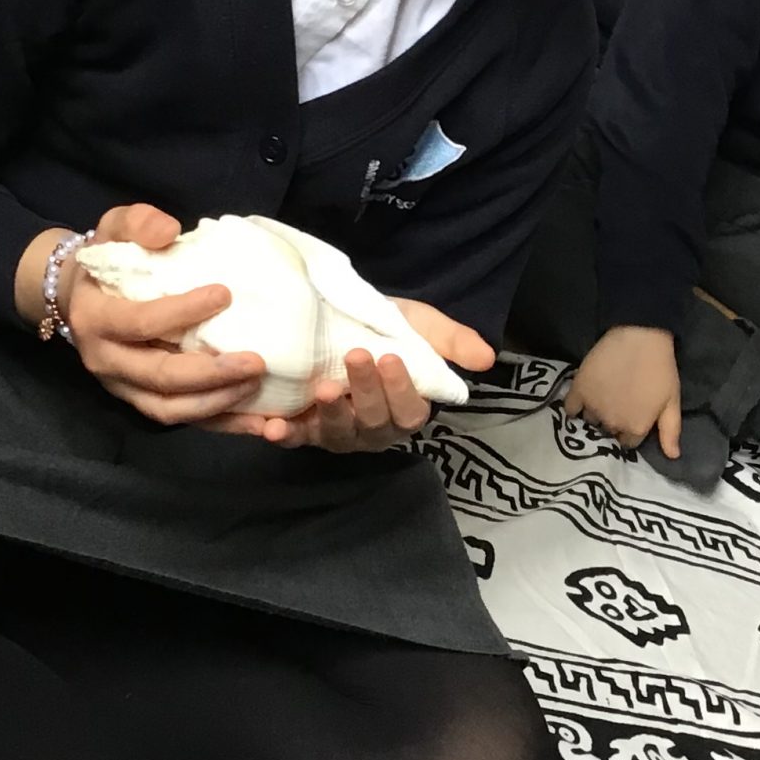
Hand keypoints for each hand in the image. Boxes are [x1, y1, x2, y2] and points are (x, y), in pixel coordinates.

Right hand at [20, 207, 268, 426]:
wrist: (76, 298)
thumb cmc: (104, 261)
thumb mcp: (112, 229)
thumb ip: (136, 223)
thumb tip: (168, 230)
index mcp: (96, 319)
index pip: (140, 322)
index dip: (181, 312)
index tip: (225, 294)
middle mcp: (105, 361)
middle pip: (160, 376)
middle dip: (210, 373)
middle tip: (257, 361)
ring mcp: (123, 388)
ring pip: (169, 409)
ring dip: (217, 404)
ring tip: (258, 388)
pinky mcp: (141, 402)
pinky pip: (181, 420)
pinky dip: (219, 423)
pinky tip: (257, 422)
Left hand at [238, 299, 495, 453]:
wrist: (341, 321)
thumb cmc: (387, 329)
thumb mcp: (421, 326)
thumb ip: (452, 341)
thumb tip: (487, 359)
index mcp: (407, 409)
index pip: (410, 410)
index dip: (402, 389)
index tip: (391, 357)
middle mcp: (375, 429)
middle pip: (375, 422)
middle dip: (366, 392)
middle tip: (355, 357)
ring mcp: (340, 432)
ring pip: (339, 435)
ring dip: (331, 416)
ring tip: (324, 390)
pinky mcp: (306, 430)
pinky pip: (297, 439)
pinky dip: (285, 436)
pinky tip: (272, 427)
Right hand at [565, 325, 681, 455]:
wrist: (639, 338)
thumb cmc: (660, 369)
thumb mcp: (672, 401)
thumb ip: (670, 431)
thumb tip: (672, 457)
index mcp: (636, 428)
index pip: (629, 443)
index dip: (631, 430)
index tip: (633, 416)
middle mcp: (612, 424)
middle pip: (610, 432)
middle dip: (614, 423)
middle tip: (620, 404)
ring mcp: (593, 408)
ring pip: (591, 421)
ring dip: (596, 414)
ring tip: (603, 398)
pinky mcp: (578, 391)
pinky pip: (570, 409)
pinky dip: (574, 407)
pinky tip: (581, 400)